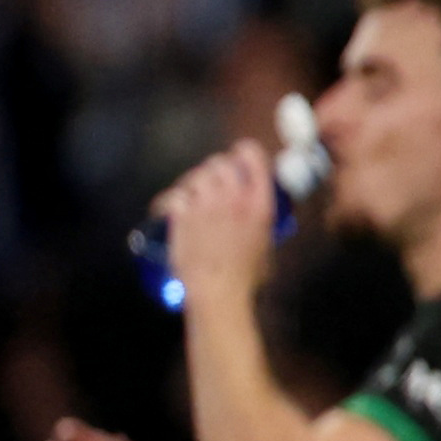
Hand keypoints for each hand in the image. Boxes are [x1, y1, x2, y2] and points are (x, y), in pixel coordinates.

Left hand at [156, 138, 282, 303]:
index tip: (240, 155)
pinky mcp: (181, 214)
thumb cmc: (247, 275)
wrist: (218, 290)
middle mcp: (232, 198)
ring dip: (195, 183)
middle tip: (215, 182)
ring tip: (195, 195)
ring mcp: (205, 205)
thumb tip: (258, 214)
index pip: (252, 157)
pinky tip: (173, 209)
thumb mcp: (268, 244)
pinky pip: (174, 195)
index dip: (245, 151)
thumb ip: (262, 221)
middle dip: (216, 169)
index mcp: (259, 204)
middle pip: (219, 162)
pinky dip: (172, 200)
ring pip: (195, 175)